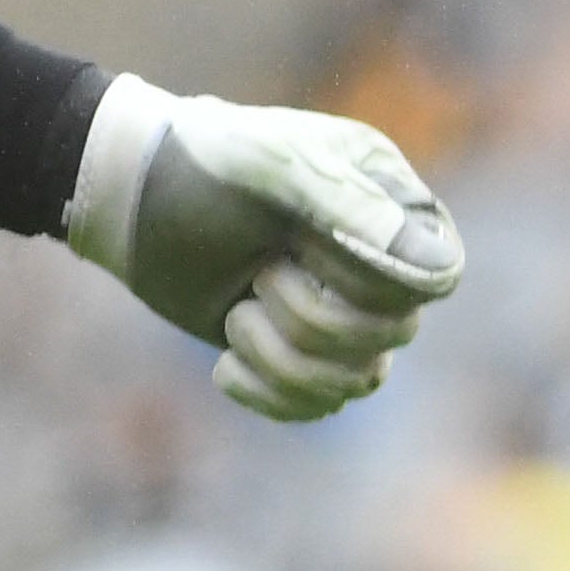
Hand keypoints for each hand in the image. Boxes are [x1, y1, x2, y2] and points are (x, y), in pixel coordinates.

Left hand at [65, 78, 462, 424]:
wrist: (131, 196)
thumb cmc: (200, 164)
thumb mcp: (268, 166)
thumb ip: (347, 207)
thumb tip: (438, 272)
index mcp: (390, 202)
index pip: (435, 277)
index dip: (375, 283)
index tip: (306, 253)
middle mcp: (381, 260)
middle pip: (393, 335)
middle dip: (311, 316)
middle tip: (258, 273)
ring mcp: (344, 309)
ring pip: (358, 381)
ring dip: (284, 357)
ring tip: (236, 315)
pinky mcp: (301, 351)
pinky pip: (319, 406)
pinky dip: (270, 393)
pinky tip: (226, 368)